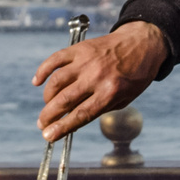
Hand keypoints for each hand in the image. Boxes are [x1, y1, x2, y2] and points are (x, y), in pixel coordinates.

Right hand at [33, 21, 167, 140]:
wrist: (142, 43)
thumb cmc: (135, 75)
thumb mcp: (125, 98)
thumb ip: (100, 108)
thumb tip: (74, 118)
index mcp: (110, 92)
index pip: (80, 115)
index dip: (61, 128)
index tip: (48, 136)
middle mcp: (96, 76)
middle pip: (64, 100)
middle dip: (49, 116)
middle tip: (42, 125)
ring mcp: (86, 61)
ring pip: (57, 81)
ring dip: (47, 98)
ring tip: (48, 107)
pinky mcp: (80, 49)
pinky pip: (55, 59)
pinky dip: (43, 71)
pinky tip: (37, 82)